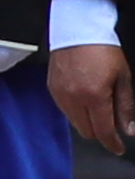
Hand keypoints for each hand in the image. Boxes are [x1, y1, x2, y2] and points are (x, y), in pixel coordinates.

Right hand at [55, 43, 130, 159]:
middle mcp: (74, 99)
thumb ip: (125, 106)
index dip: (112, 143)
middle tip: (111, 125)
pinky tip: (84, 100)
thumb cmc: (104, 50)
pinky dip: (76, 112)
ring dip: (87, 122)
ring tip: (98, 109)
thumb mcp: (123, 78)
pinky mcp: (51, 89)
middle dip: (100, 132)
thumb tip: (129, 130)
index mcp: (94, 96)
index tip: (119, 148)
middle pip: (87, 131)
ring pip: (74, 122)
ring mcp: (60, 94)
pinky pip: (64, 110)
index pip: (103, 130)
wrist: (77, 30)